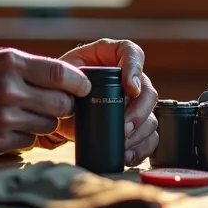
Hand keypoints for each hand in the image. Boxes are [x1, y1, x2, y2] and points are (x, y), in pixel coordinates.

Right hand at [0, 46, 91, 155]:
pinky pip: (29, 143)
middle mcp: (10, 90)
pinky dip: (24, 136)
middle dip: (63, 105)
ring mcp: (4, 119)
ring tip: (24, 113)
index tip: (84, 87)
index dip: (79, 82)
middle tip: (54, 103)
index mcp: (10, 63)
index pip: (61, 74)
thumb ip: (25, 63)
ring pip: (48, 126)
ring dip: (43, 121)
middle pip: (61, 104)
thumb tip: (62, 73)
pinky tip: (7, 126)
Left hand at [54, 39, 158, 166]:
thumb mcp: (62, 75)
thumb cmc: (60, 86)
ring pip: (151, 116)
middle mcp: (128, 78)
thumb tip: (83, 89)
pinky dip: (141, 148)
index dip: (135, 68)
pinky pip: (149, 137)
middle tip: (124, 126)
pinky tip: (127, 154)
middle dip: (139, 111)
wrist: (57, 110)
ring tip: (122, 142)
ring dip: (140, 132)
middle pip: (147, 90)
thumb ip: (70, 77)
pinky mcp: (135, 124)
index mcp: (111, 56)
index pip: (132, 53)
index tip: (130, 88)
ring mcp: (134, 102)